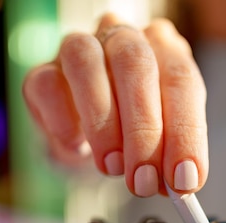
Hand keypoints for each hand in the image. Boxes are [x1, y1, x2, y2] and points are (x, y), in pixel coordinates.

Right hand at [22, 13, 208, 196]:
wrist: (84, 141)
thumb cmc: (130, 135)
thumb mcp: (160, 144)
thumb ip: (171, 157)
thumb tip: (183, 181)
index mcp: (163, 48)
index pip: (181, 79)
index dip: (185, 132)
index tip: (184, 179)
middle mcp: (122, 38)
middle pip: (136, 64)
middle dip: (144, 131)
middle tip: (144, 181)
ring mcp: (78, 49)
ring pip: (86, 62)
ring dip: (102, 122)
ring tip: (112, 167)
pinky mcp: (41, 72)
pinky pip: (47, 84)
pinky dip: (63, 121)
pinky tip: (77, 148)